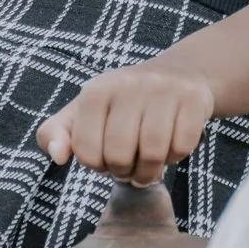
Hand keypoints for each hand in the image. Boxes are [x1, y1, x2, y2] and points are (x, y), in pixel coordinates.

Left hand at [36, 57, 219, 183]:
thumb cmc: (122, 104)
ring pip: (153, 152)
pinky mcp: (193, 99)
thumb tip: (57, 156)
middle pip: (119, 155)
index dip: (97, 167)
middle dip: (124, 172)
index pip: (87, 152)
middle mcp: (128, 84)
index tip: (105, 160)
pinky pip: (182, 146)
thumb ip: (55, 133)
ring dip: (151, 171)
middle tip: (129, 168)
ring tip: (149, 167)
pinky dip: (176, 157)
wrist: (177, 75)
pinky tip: (170, 147)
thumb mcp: (83, 112)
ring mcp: (163, 89)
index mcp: (96, 91)